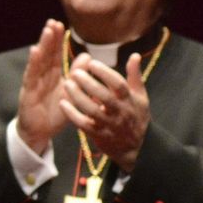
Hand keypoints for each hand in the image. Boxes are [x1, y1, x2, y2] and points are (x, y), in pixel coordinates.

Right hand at [16, 19, 68, 151]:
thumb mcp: (70, 94)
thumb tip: (87, 58)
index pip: (55, 55)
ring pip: (40, 61)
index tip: (62, 26)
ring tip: (47, 30)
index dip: (58, 41)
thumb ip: (76, 76)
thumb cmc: (55, 113)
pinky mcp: (28, 91)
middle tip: (53, 22)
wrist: (40, 132)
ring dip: (43, 45)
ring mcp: (34, 82)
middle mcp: (42, 76)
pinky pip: (31, 75)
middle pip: (46, 54)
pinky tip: (35, 50)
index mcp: (52, 76)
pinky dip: (33, 62)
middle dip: (50, 38)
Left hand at [60, 52, 148, 170]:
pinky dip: (72, 114)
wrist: (135, 147)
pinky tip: (62, 103)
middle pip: (105, 98)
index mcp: (130, 100)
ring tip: (66, 84)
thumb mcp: (139, 96)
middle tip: (74, 72)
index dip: (106, 74)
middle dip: (90, 84)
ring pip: (92, 111)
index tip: (92, 63)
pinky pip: (83, 125)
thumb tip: (135, 55)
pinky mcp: (98, 135)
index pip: (119, 85)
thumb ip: (134, 76)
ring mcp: (109, 125)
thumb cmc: (135, 116)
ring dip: (78, 97)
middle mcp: (120, 112)